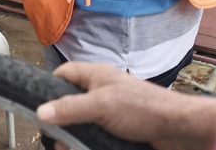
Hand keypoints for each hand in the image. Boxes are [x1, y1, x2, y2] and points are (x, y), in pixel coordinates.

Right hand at [36, 62, 215, 149]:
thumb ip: (70, 108)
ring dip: (75, 135)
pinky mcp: (121, 129)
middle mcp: (103, 91)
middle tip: (54, 137)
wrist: (178, 129)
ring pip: (84, 122)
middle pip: (72, 101)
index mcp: (97, 76)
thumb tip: (39, 112)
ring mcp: (112, 111)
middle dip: (61, 120)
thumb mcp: (100, 106)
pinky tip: (84, 148)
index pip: (66, 74)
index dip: (50, 85)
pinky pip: (98, 135)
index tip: (38, 105)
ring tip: (66, 147)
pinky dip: (90, 142)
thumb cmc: (142, 108)